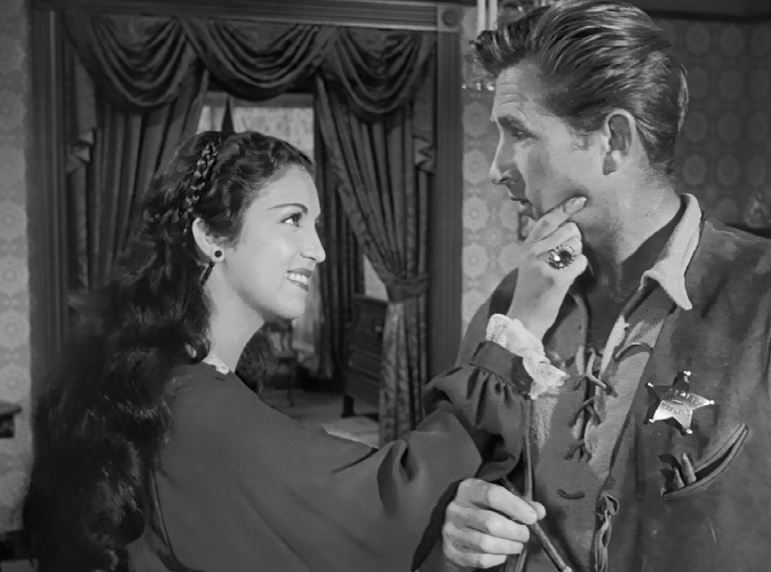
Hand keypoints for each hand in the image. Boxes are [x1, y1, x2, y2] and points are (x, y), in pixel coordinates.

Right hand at [442, 478, 545, 569]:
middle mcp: (456, 509)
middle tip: (525, 534)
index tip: (531, 517)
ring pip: (486, 543)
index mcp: (468, 489)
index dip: (516, 506)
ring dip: (509, 546)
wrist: (455, 525)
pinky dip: (497, 558)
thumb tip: (538, 511)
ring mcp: (452, 530)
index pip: (492, 495)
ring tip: (517, 544)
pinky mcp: (453, 550)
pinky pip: (481, 559)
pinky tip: (502, 552)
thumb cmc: (481, 508)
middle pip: (491, 523)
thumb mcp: (497, 497)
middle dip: (515, 531)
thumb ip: (519, 502)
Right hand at [508, 196, 587, 338]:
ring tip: (567, 266)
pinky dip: (580, 267)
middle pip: (568, 230)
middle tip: (570, 253)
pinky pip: (579, 262)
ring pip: (575, 244)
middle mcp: (533, 252)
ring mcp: (544, 265)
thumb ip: (542, 245)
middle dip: (576, 238)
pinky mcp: (556, 278)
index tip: (579, 200)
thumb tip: (566, 227)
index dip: (564, 208)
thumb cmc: (530, 291)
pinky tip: (572, 275)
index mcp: (527, 246)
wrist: (524, 318)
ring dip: (578, 253)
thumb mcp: (529, 263)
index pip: (546, 220)